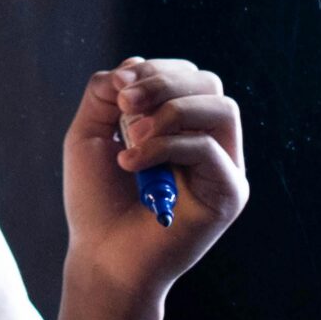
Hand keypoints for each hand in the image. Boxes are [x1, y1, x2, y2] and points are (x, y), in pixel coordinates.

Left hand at [62, 56, 247, 301]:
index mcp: (182, 126)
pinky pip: (209, 150)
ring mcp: (223, 168)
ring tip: (133, 136)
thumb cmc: (97, 199)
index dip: (154, 70)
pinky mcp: (229, 194)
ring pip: (221, 109)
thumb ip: (107, 93)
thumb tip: (132, 64)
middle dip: (162, 84)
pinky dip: (165, 146)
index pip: (187, 76)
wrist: (102, 255)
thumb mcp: (91, 132)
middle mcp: (209, 143)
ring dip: (170, 111)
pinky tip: (131, 163)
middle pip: (208, 84)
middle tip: (125, 105)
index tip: (119, 87)